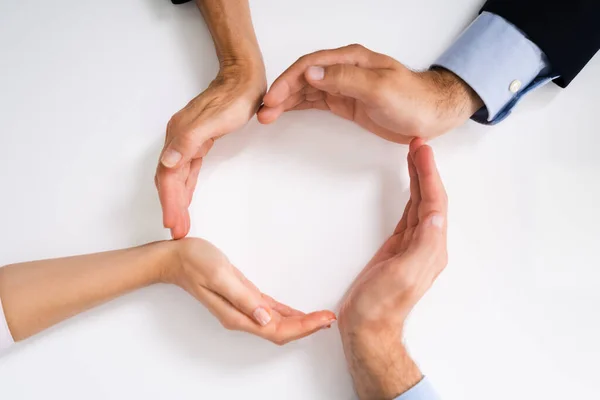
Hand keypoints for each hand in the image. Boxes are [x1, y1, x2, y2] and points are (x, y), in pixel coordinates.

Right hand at [156, 63, 265, 238]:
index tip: (173, 223)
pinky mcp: (198, 141)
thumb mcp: (214, 119)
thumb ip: (189, 140)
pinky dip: (185, 187)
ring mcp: (187, 139)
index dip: (170, 200)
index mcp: (179, 134)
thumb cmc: (234, 97)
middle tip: (176, 230)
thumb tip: (167, 162)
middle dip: (171, 206)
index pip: (169, 175)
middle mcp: (179, 138)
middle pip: (169, 179)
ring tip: (179, 223)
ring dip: (177, 200)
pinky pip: (187, 170)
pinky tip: (185, 198)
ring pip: (177, 176)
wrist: (244, 78)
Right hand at [163, 238, 335, 344]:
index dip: (303, 327)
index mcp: (237, 315)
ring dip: (300, 322)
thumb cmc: (195, 262)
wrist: (176, 258)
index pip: (277, 330)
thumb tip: (266, 319)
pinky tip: (299, 313)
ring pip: (277, 324)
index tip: (323, 320)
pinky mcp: (244, 299)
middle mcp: (242, 317)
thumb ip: (243, 299)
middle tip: (330, 318)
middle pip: (281, 331)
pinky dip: (287, 314)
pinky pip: (270, 312)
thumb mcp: (221, 276)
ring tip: (322, 317)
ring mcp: (243, 309)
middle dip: (307, 327)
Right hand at [258, 44, 481, 143]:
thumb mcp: (379, 88)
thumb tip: (311, 74)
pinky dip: (298, 107)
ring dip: (286, 102)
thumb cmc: (412, 99)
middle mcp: (343, 70)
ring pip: (306, 91)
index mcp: (350, 59)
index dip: (288, 81)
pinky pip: (315, 102)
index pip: (310, 66)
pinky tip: (285, 112)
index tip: (273, 99)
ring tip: (267, 116)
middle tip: (264, 112)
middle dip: (281, 93)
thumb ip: (345, 79)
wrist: (431, 116)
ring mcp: (343, 86)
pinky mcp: (345, 102)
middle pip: (303, 78)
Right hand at [338, 139, 447, 398]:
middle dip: (425, 170)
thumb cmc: (381, 305)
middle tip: (418, 144)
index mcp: (431, 247)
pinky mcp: (397, 249)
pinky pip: (408, 214)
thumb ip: (423, 246)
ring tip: (414, 156)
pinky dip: (409, 195)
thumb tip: (434, 214)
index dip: (428, 174)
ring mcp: (412, 246)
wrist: (368, 328)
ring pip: (419, 204)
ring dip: (418, 179)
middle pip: (430, 198)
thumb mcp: (403, 274)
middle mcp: (427, 244)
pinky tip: (408, 187)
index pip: (434, 202)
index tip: (421, 149)